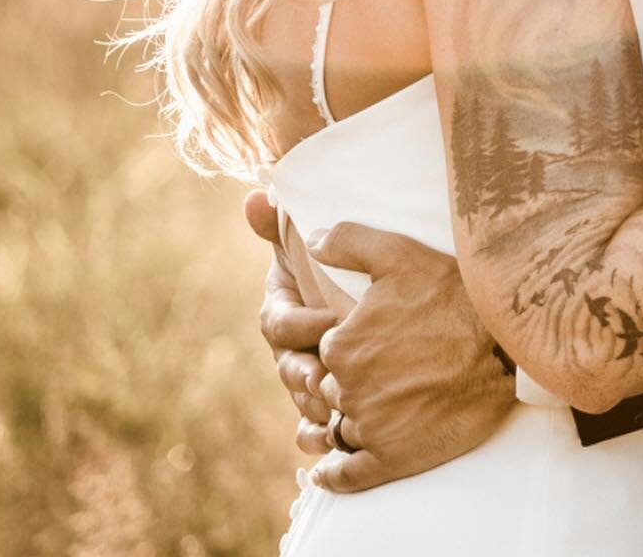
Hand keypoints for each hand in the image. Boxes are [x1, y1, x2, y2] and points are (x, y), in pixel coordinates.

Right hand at [246, 189, 335, 441]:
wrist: (388, 297)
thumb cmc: (346, 266)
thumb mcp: (322, 244)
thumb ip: (285, 223)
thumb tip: (254, 197)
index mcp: (284, 310)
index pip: (278, 323)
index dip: (299, 324)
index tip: (329, 320)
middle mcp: (291, 347)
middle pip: (287, 368)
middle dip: (304, 375)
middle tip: (327, 377)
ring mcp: (308, 375)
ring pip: (301, 400)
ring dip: (314, 408)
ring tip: (335, 411)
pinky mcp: (330, 400)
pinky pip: (315, 428)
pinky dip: (319, 438)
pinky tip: (331, 445)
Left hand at [305, 222, 515, 492]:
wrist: (505, 343)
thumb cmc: (452, 293)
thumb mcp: (398, 253)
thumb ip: (346, 241)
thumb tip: (310, 242)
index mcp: (341, 343)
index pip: (325, 352)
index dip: (345, 345)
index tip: (371, 340)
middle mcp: (348, 389)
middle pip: (332, 391)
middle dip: (346, 383)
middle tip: (379, 372)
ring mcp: (370, 427)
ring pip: (340, 429)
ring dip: (344, 423)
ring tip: (364, 413)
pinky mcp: (393, 458)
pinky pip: (349, 476)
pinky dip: (334, 476)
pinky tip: (326, 473)